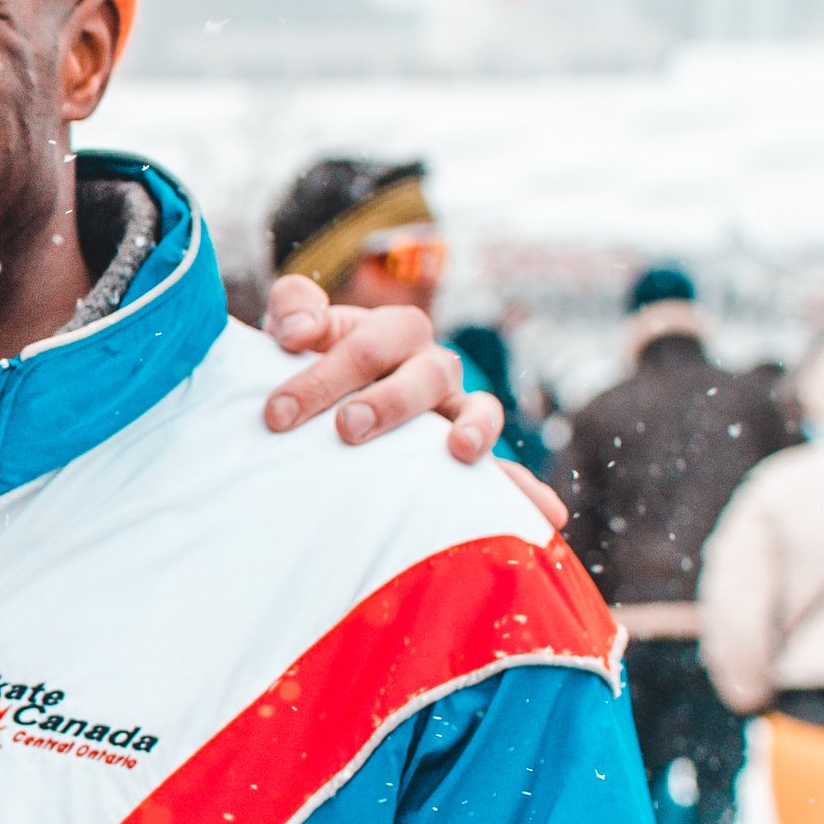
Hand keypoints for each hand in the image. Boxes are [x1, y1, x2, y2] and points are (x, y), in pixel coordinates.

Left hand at [260, 274, 565, 524]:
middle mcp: (430, 367)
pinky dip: (523, 489)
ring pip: (476, 410)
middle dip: (384, 401)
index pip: (368, 342)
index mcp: (390, 332)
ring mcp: (455, 410)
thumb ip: (293, 308)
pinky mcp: (469, 453)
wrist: (326, 404)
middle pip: (419, 376)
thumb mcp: (296, 328)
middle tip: (346, 429)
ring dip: (473, 429)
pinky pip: (505, 470)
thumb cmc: (309, 364)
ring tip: (462, 451)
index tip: (276, 403)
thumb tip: (298, 332)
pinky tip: (547, 515)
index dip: (324, 365)